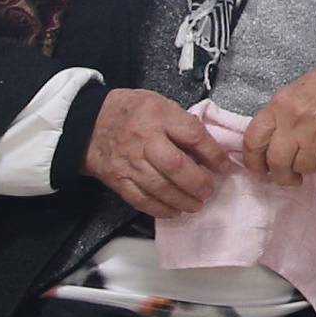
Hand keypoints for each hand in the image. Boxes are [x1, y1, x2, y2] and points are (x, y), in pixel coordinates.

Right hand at [82, 87, 228, 218]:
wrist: (90, 123)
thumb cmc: (134, 112)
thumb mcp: (162, 105)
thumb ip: (184, 124)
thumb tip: (210, 150)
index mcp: (160, 117)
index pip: (192, 136)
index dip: (213, 154)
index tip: (225, 166)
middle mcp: (145, 140)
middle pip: (176, 166)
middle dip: (198, 182)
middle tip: (210, 190)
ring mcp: (130, 162)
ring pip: (160, 187)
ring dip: (183, 200)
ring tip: (197, 204)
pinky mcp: (118, 180)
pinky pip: (141, 199)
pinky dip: (160, 209)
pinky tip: (174, 211)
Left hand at [242, 54, 315, 182]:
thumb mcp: (295, 91)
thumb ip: (278, 117)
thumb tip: (265, 146)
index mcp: (280, 105)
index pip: (253, 140)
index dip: (252, 161)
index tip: (258, 169)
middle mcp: (295, 121)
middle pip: (276, 162)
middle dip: (279, 175)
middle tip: (284, 176)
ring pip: (301, 168)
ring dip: (304, 167)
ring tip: (312, 155)